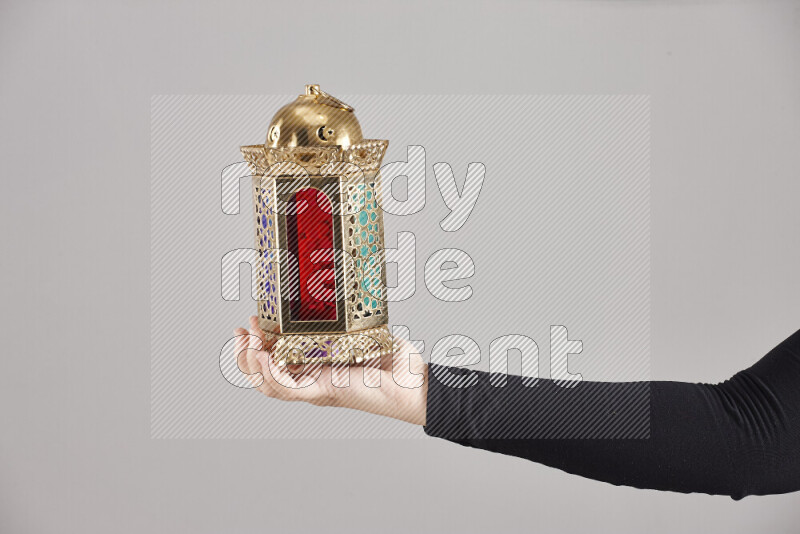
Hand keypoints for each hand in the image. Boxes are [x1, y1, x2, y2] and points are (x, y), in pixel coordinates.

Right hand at [234, 316, 427, 425]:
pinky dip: (270, 373)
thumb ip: (347, 319)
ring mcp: (315, 390)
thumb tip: (339, 287)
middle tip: (243, 329)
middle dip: (244, 354)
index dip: (255, 346)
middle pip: (262, 377)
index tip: (249, 323)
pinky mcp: (324, 392)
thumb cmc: (394, 362)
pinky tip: (264, 357)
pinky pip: (286, 389)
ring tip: (248, 340)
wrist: (414, 384)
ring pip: (268, 386)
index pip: (275, 363)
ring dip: (251, 362)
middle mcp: (311, 381)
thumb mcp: (362, 334)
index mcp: (316, 369)